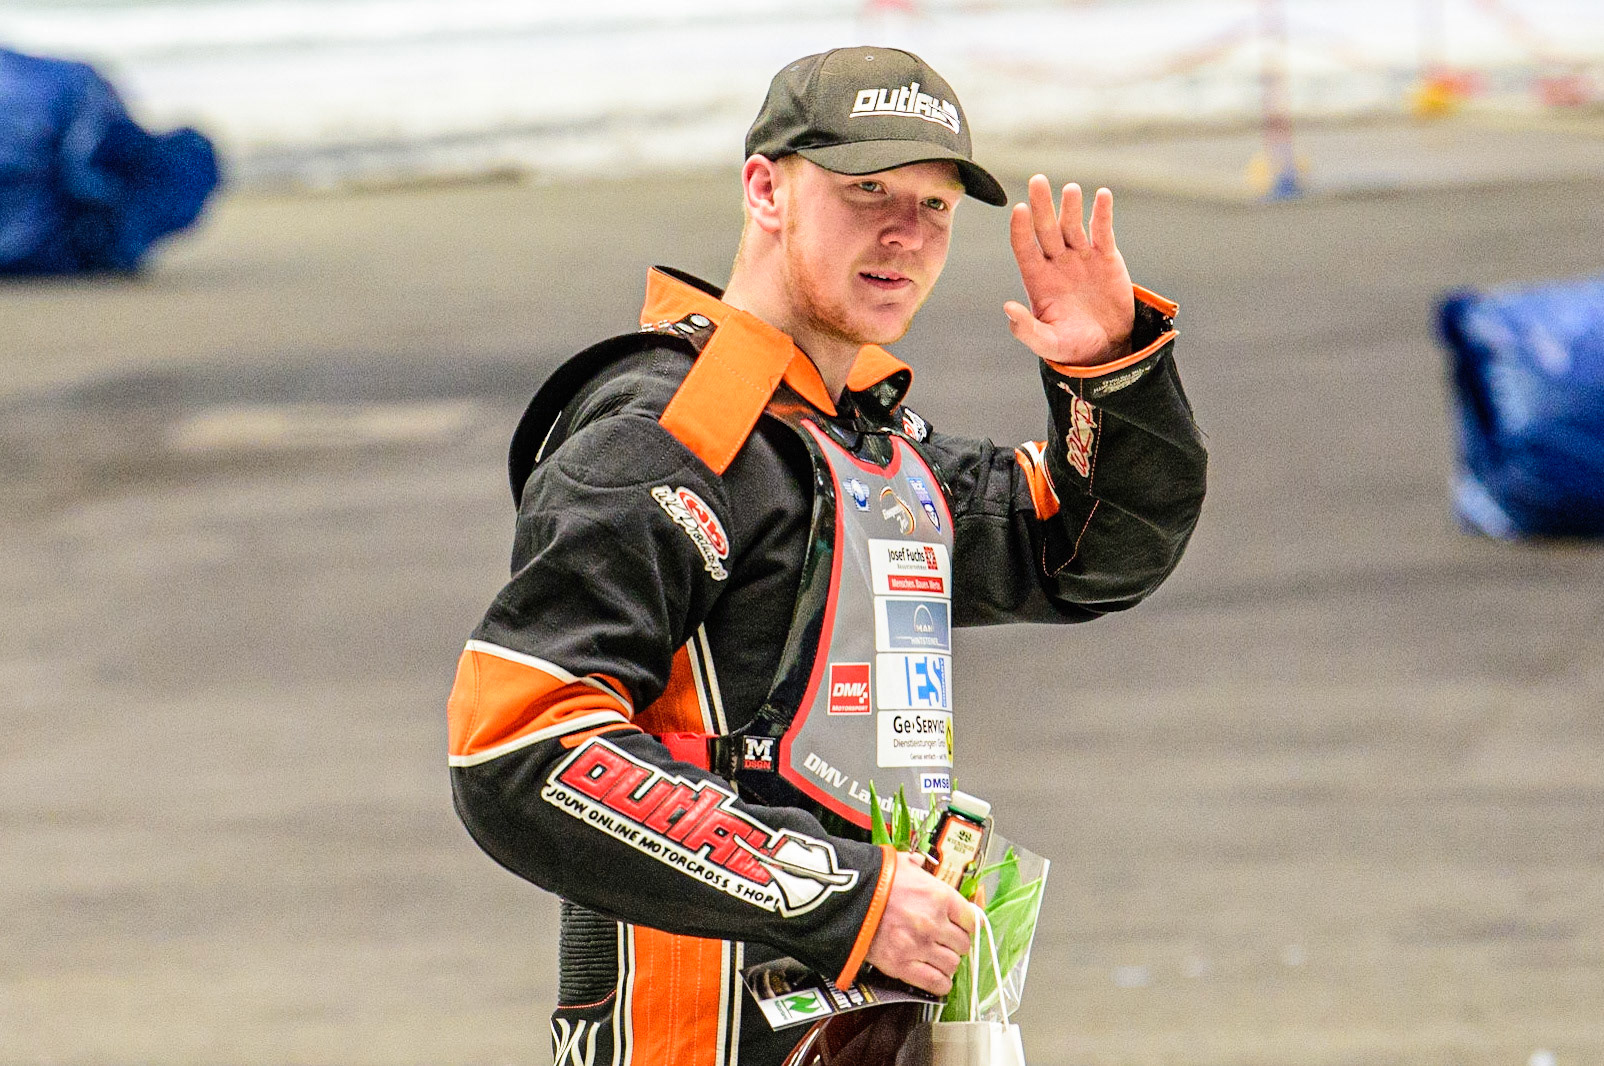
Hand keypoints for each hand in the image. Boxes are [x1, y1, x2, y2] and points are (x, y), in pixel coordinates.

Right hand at [863, 852, 974, 994]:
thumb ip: (915, 866)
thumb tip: (918, 863)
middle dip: (956, 944)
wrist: (843, 899)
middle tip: (946, 942)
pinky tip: (937, 978)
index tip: (961, 925)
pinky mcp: (903, 966)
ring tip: (938, 958)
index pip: (971, 918)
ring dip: (947, 962)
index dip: (966, 923)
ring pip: (952, 964)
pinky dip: (940, 983)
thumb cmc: (871, 879)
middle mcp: (934, 923)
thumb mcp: (899, 863)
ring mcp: (920, 946)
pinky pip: (935, 983)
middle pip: (963, 943)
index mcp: (939, 896)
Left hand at [1004, 175, 1134, 366]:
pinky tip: (1103, 195)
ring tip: (1071, 190)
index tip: (1018, 210)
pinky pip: (1102, 230)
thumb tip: (1007, 309)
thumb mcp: (1048, 343)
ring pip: (1072, 225)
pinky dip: (1102, 213)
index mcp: (1037, 279)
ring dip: (1070, 207)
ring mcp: (1080, 257)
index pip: (1024, 248)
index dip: (1020, 229)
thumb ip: (1027, 329)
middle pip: (1046, 229)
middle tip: (1037, 180)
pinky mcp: (1106, 256)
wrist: (1108, 347)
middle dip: (1041, 206)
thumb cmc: (1073, 346)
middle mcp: (1056, 262)